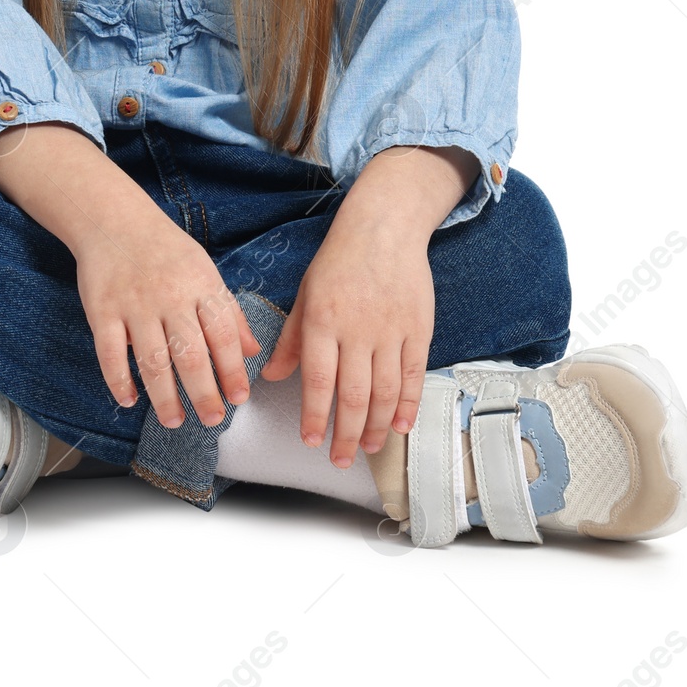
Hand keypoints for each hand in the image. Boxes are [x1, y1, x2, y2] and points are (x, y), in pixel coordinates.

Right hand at [74, 210, 260, 429]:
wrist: (115, 220)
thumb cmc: (165, 249)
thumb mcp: (205, 270)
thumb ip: (229, 312)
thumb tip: (253, 351)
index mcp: (200, 285)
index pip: (223, 334)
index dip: (233, 370)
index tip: (239, 398)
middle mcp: (169, 297)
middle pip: (190, 355)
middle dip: (204, 393)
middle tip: (212, 420)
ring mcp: (134, 305)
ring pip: (152, 361)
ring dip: (165, 397)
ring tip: (174, 421)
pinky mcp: (103, 311)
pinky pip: (111, 353)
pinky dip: (119, 380)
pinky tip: (129, 399)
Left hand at [260, 145, 473, 466]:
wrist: (383, 227)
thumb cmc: (338, 261)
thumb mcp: (305, 294)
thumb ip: (291, 339)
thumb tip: (269, 376)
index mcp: (323, 321)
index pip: (317, 380)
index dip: (314, 416)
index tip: (310, 440)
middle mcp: (357, 329)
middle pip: (354, 395)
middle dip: (346, 434)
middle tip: (340, 459)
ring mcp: (390, 330)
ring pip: (385, 391)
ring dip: (377, 426)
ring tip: (368, 447)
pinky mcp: (417, 328)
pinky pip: (414, 374)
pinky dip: (408, 403)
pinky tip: (400, 425)